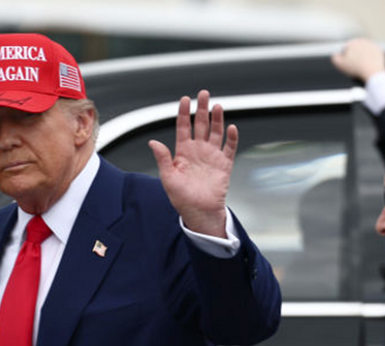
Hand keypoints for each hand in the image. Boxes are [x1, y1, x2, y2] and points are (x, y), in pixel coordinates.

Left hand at [149, 90, 237, 236]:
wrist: (199, 212)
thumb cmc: (181, 198)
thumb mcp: (168, 178)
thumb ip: (163, 158)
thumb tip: (153, 142)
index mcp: (183, 152)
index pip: (183, 127)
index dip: (184, 112)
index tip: (185, 99)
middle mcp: (198, 150)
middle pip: (200, 124)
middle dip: (202, 109)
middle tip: (204, 94)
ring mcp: (212, 156)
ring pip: (215, 132)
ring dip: (217, 119)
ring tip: (217, 106)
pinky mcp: (224, 165)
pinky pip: (229, 148)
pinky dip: (232, 138)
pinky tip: (231, 128)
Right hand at [331, 38, 384, 81]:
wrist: (373, 72)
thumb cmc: (356, 68)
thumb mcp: (340, 64)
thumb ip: (335, 58)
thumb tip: (336, 55)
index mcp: (353, 42)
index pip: (345, 50)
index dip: (345, 58)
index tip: (348, 65)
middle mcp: (363, 41)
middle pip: (355, 50)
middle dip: (354, 57)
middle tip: (355, 67)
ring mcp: (372, 45)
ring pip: (364, 53)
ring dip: (362, 58)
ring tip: (362, 67)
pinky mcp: (379, 51)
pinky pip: (372, 56)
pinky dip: (370, 61)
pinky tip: (369, 66)